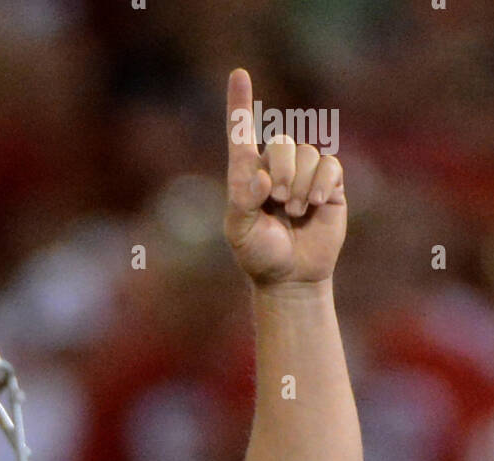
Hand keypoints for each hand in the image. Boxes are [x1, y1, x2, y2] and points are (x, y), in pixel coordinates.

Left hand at [224, 68, 345, 286]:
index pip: (242, 134)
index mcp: (248, 175)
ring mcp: (305, 174)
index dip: (239, 104)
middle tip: (279, 201)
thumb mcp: (240, 233)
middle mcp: (276, 167)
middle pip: (284, 143)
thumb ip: (243, 202)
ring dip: (302, 185)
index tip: (238, 74)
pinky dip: (323, 184)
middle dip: (283, 171)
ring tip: (295, 211)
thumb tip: (263, 177)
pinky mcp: (330, 184)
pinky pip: (331, 165)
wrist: (291, 278)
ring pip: (309, 154)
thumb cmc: (259, 255)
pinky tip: (317, 204)